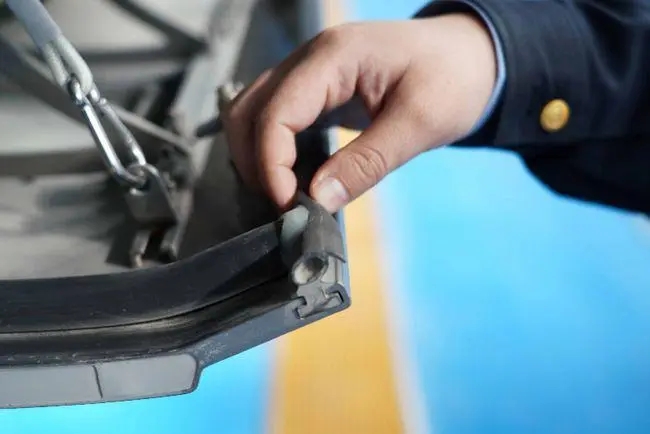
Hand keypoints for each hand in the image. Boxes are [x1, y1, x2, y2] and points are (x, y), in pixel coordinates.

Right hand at [222, 13, 496, 211]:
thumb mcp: (419, 123)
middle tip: (286, 207)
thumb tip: (317, 202)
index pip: (276, 113)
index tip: (289, 207)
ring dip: (258, 158)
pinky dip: (273, 151)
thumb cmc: (454, 79)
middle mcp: (309, 59)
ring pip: (254, 114)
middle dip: (257, 164)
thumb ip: (367, 162)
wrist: (470, 55)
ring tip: (286, 196)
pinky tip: (294, 178)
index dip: (271, 165)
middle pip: (249, 111)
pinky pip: (275, 118)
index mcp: (333, 57)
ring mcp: (308, 72)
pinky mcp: (315, 90)